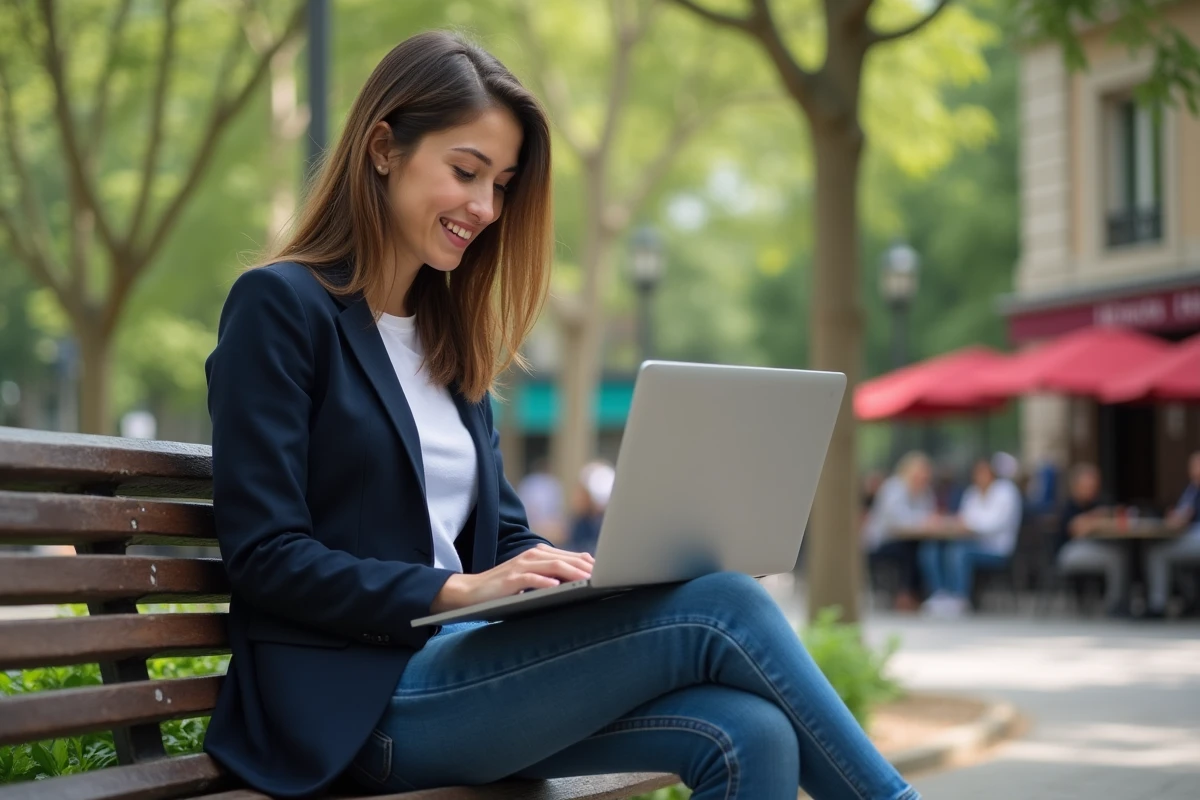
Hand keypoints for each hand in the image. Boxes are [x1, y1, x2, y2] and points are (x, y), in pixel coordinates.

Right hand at [430, 544, 593, 613]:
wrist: (472, 591)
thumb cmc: (505, 587)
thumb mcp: (532, 578)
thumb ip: (553, 575)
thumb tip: (583, 576)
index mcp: (540, 554)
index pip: (572, 557)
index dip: (591, 564)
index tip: (610, 572)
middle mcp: (532, 555)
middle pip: (566, 560)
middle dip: (588, 568)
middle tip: (607, 577)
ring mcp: (521, 566)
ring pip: (553, 566)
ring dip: (573, 573)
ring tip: (589, 580)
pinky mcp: (511, 579)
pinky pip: (531, 579)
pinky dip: (545, 582)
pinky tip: (557, 587)